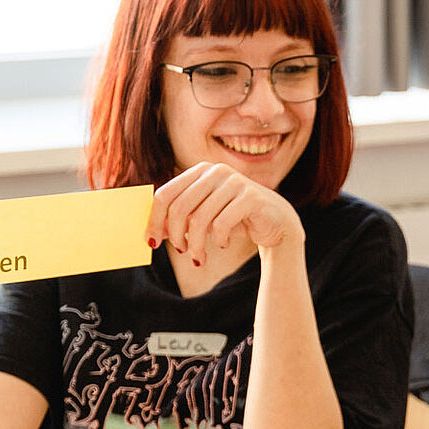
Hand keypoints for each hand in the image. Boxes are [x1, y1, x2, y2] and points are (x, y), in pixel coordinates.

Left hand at [146, 162, 302, 266]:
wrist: (275, 223)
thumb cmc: (235, 220)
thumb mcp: (204, 218)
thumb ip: (181, 219)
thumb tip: (152, 233)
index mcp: (200, 171)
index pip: (165, 194)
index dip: (155, 220)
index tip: (153, 242)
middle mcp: (215, 171)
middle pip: (179, 208)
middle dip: (175, 235)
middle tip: (182, 251)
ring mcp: (234, 182)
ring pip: (199, 220)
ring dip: (196, 245)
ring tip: (199, 257)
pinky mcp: (250, 197)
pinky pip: (222, 224)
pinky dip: (218, 240)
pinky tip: (223, 243)